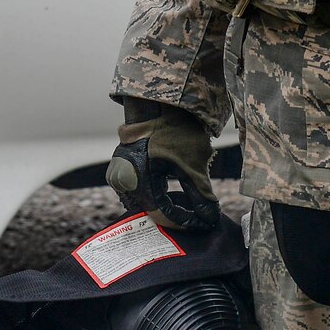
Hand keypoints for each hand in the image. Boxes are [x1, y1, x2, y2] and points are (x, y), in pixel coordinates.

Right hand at [104, 105, 217, 231]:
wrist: (158, 105)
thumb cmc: (175, 131)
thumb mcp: (193, 165)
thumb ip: (201, 196)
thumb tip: (210, 218)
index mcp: (140, 181)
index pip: (163, 213)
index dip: (185, 221)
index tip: (203, 224)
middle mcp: (124, 181)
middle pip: (151, 209)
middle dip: (175, 216)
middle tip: (196, 218)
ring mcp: (119, 174)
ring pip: (144, 201)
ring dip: (164, 206)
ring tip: (187, 209)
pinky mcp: (120, 168)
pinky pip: (138, 190)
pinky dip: (155, 195)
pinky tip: (171, 196)